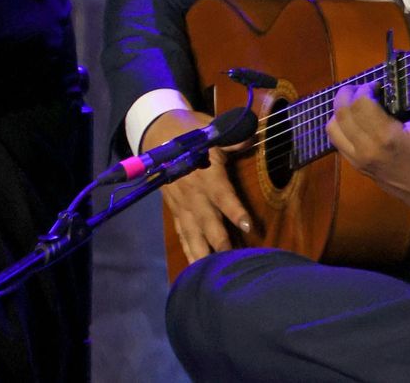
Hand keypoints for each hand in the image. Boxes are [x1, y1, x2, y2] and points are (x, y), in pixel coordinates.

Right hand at [145, 108, 255, 261]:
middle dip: (220, 244)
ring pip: (193, 235)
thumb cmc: (189, 133)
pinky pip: (182, 235)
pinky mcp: (174, 211)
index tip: (249, 227)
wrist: (156, 134)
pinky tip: (196, 270)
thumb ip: (232, 140)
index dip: (236, 211)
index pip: (223, 196)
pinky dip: (189, 251)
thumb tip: (253, 136)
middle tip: (233, 263)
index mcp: (206, 174)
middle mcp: (194, 194)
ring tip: (211, 278)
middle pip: (208, 223)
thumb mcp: (211, 131)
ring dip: (203, 255)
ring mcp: (182, 205)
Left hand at [326, 82, 409, 220]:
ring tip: (356, 104)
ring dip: (340, 111)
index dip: (366, 88)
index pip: (360, 103)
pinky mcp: (357, 167)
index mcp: (387, 137)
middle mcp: (366, 149)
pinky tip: (357, 121)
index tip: (378, 84)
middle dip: (348, 94)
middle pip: (341, 113)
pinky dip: (341, 127)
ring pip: (332, 128)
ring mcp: (358, 160)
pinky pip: (337, 142)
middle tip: (363, 88)